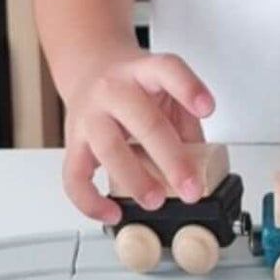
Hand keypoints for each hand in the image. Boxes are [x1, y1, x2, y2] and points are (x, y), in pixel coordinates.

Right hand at [60, 48, 215, 223]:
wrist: (89, 68)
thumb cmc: (134, 85)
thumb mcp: (166, 89)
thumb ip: (185, 121)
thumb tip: (202, 167)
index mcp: (144, 71)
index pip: (167, 70)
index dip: (188, 88)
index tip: (207, 109)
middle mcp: (114, 89)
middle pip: (144, 121)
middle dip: (171, 159)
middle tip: (190, 187)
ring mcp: (90, 115)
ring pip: (109, 149)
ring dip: (135, 180)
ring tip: (156, 200)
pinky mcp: (73, 141)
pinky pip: (74, 176)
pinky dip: (91, 201)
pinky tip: (112, 212)